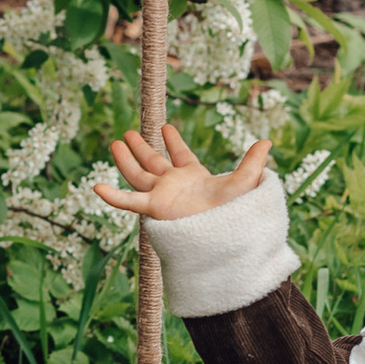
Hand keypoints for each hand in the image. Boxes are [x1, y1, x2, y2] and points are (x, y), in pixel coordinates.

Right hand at [90, 121, 270, 224]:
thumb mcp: (245, 182)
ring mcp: (162, 196)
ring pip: (138, 175)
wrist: (223, 236)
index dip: (173, 141)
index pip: (181, 155)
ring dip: (126, 160)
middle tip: (127, 133)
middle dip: (142, 148)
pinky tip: (96, 188)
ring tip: (115, 142)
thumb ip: (253, 162)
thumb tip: (268, 141)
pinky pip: (129, 201)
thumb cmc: (234, 214)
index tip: (165, 127)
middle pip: (153, 163)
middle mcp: (175, 186)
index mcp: (194, 178)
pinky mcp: (154, 209)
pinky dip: (113, 196)